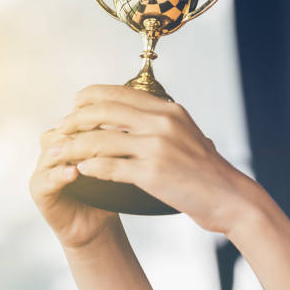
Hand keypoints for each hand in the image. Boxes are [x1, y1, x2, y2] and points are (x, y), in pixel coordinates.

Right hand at [29, 128, 120, 248]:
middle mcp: (53, 146)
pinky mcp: (38, 187)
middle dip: (86, 132)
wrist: (97, 225)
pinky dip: (60, 174)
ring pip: (53, 150)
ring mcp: (43, 166)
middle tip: (109, 133)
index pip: (79, 117)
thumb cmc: (107, 190)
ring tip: (91, 153)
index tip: (120, 119)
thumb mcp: (114, 161)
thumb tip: (131, 121)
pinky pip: (47, 177)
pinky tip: (74, 173)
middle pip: (64, 130)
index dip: (97, 116)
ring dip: (72, 150)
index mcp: (70, 135)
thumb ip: (115, 141)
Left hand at [56, 84, 256, 233]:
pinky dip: (90, 167)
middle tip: (60, 127)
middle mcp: (161, 122)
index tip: (74, 104)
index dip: (90, 96)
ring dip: (74, 145)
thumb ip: (156, 120)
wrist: (230, 197)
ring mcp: (157, 147)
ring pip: (100, 140)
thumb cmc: (204, 168)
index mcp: (166, 109)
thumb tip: (126, 112)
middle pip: (103, 111)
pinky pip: (110, 167)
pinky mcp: (153, 173)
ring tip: (59, 151)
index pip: (118, 92)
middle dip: (75, 118)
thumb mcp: (183, 131)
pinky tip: (80, 170)